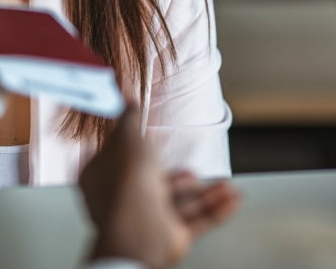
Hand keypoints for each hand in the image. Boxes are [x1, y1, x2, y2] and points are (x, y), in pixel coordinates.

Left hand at [79, 107, 239, 268]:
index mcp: (103, 176)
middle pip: (153, 184)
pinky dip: (215, 209)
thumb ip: (130, 118)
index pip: (118, 158)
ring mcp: (145, 219)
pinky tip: (233, 198)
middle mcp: (122, 199)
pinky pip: (195, 221)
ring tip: (224, 184)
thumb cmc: (127, 181)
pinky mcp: (167, 235)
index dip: (136, 147)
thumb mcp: (129, 135)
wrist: (140, 226)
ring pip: (179, 203)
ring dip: (205, 194)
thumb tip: (127, 101)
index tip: (154, 141)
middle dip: (178, 176)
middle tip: (192, 170)